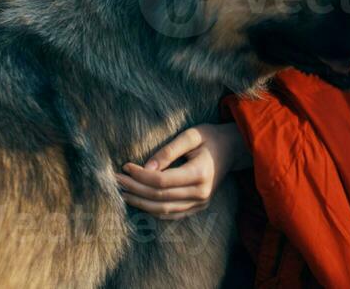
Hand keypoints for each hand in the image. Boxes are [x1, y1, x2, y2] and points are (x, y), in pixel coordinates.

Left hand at [115, 122, 247, 218]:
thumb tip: (147, 166)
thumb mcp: (192, 135)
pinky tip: (139, 202)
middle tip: (116, 180)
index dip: (140, 176)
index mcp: (200, 173)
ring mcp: (200, 203)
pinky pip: (172, 214)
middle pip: (159, 197)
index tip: (125, 166)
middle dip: (135, 189)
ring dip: (140, 202)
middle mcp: (201, 193)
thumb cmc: (211, 138)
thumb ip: (169, 150)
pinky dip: (153, 210)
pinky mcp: (198, 207)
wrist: (233, 149)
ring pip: (163, 209)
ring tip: (123, 193)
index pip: (162, 181)